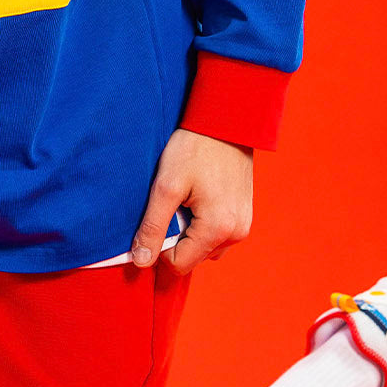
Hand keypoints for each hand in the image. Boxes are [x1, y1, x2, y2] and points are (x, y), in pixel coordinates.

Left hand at [131, 128, 252, 274]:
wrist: (226, 123)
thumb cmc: (194, 149)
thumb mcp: (165, 187)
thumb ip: (153, 227)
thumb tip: (142, 261)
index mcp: (218, 229)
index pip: (179, 264)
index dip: (159, 247)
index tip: (156, 219)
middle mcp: (236, 234)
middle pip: (192, 257)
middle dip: (176, 238)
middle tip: (173, 204)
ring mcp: (243, 226)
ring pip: (204, 247)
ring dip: (189, 232)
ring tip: (185, 200)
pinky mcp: (244, 216)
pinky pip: (216, 234)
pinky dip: (202, 224)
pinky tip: (197, 198)